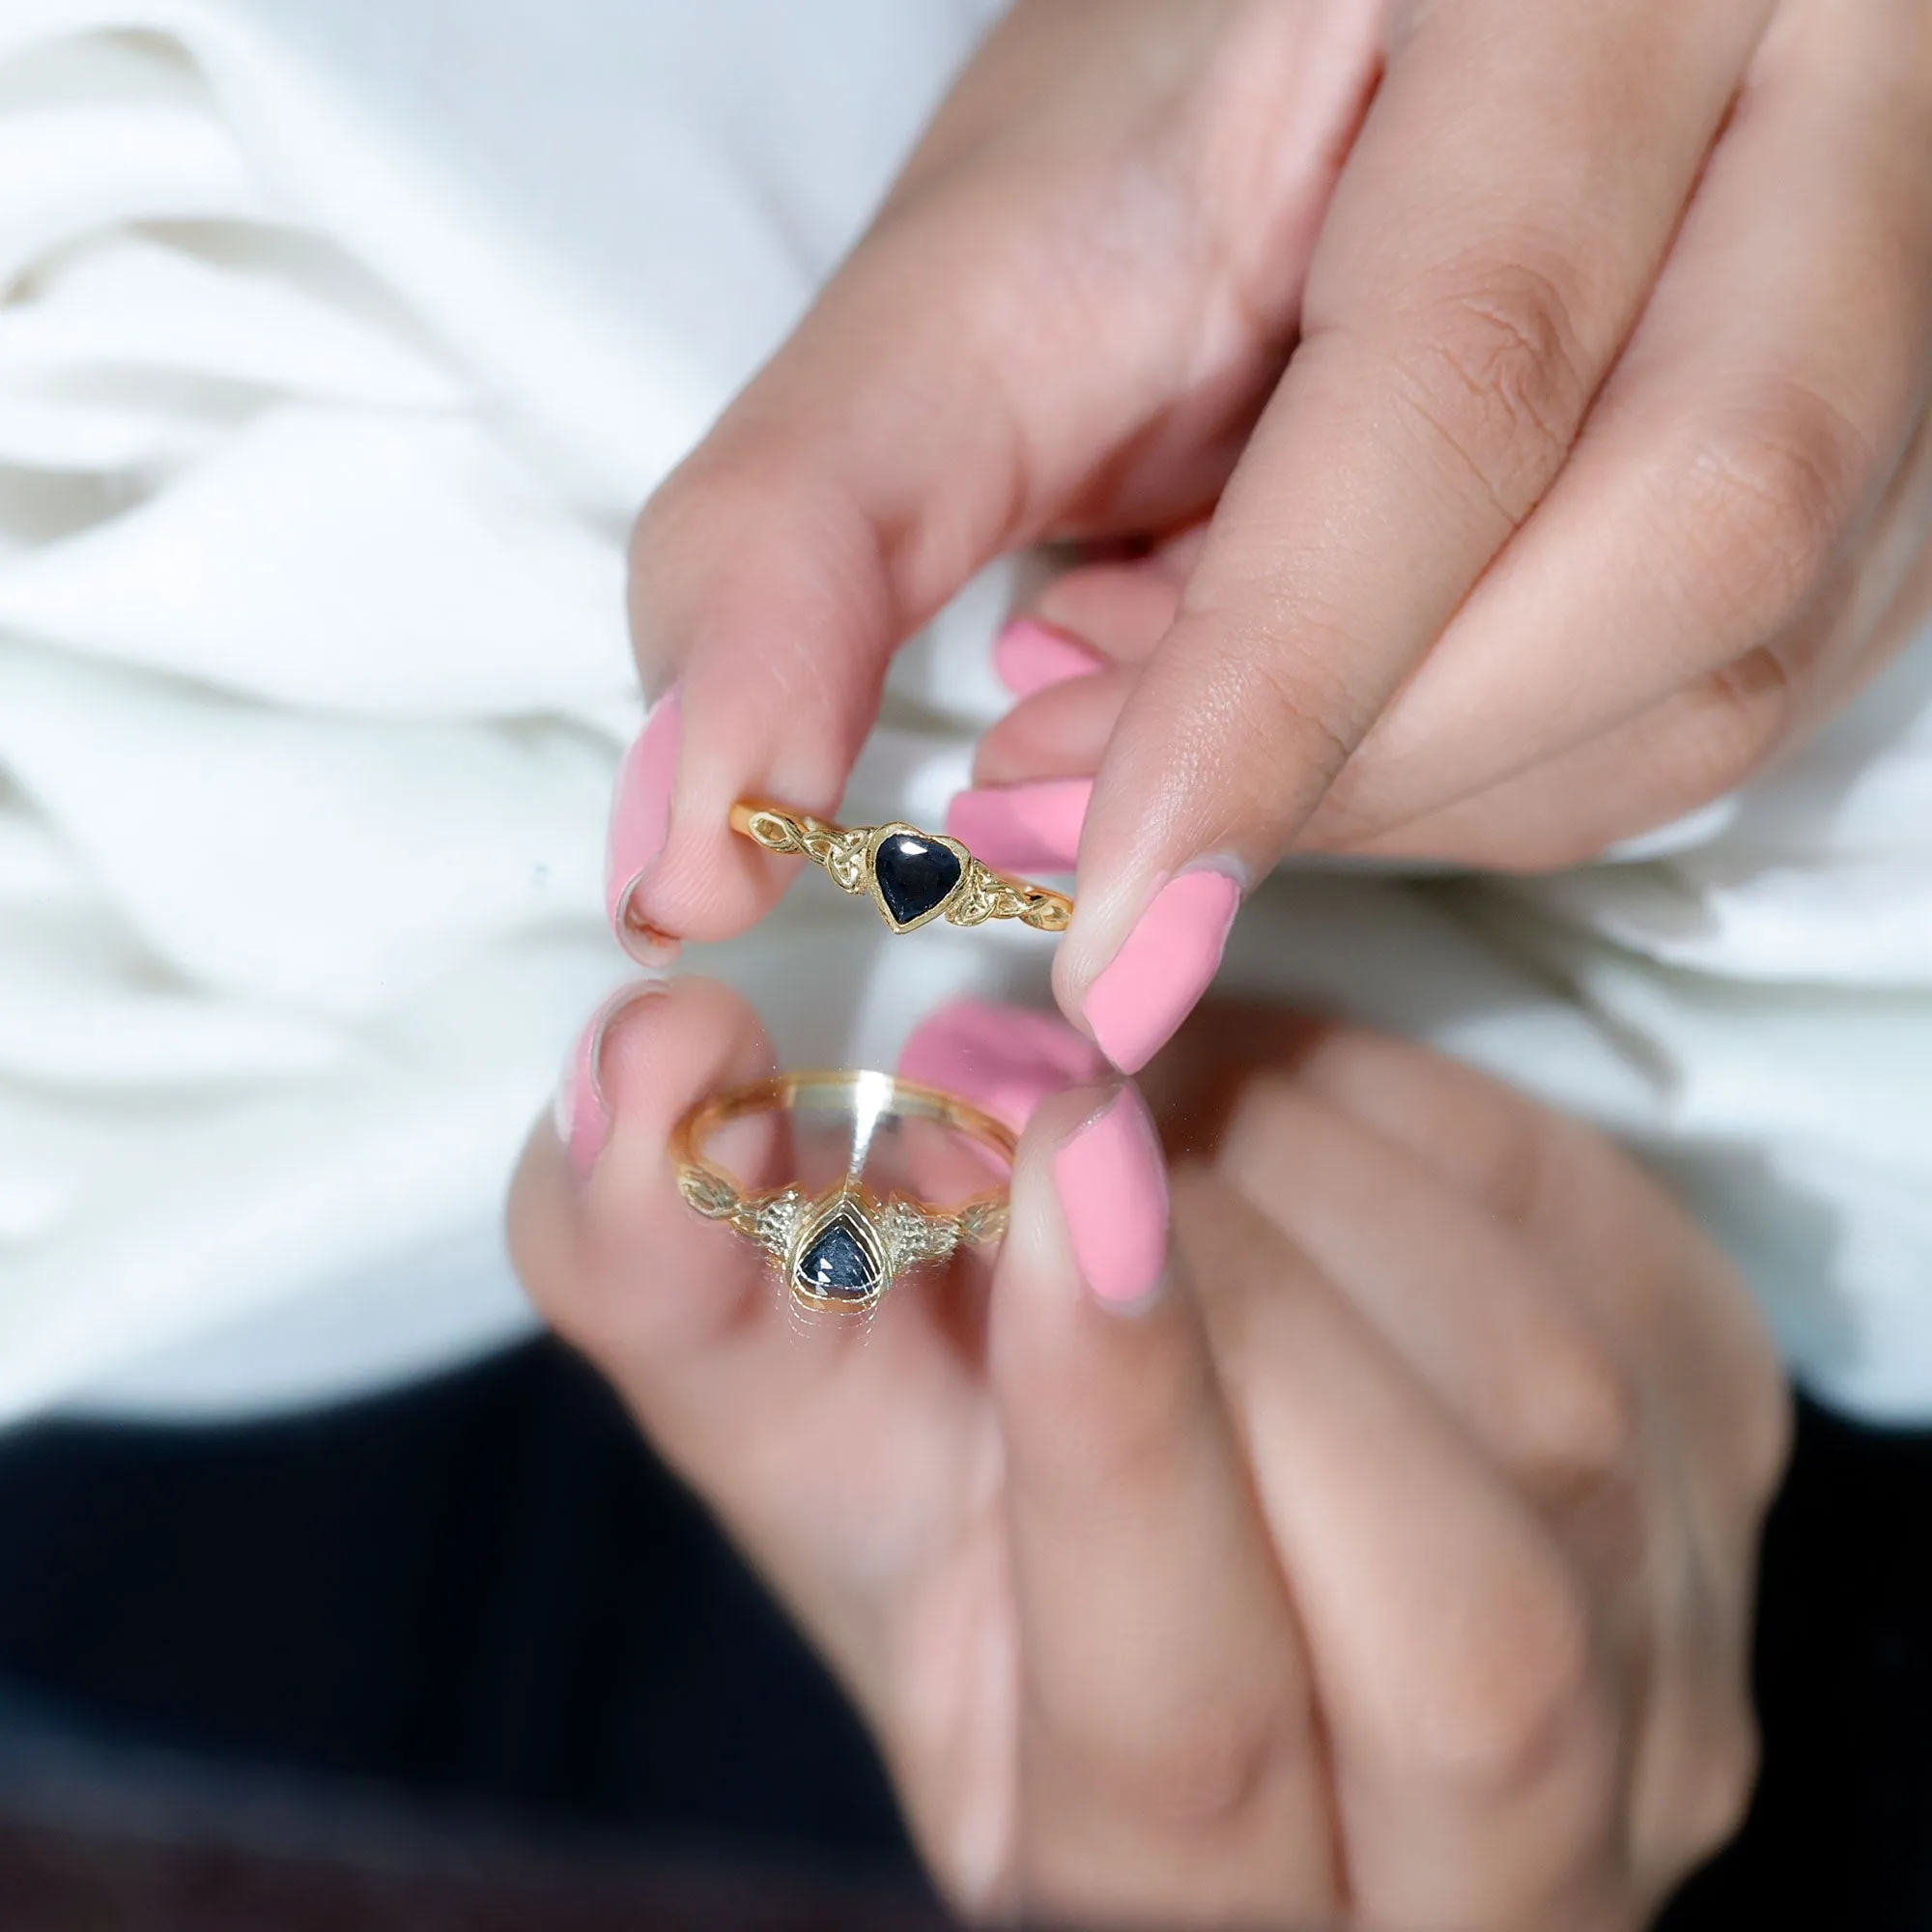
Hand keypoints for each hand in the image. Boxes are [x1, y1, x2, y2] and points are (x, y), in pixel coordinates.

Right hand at [511, 987, 1788, 1927]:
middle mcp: (1484, 1861)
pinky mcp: (1726, 1451)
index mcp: (1190, 1910)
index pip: (1190, 1743)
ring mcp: (1659, 1658)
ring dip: (1332, 1193)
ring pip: (1568, 1425)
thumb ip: (699, 1301)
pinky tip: (1288, 1099)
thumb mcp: (830, 1470)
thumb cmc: (995, 1537)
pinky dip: (1430, 1123)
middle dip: (1242, 1306)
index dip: (1118, 1439)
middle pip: (1448, 1626)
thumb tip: (641, 1065)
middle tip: (1084, 1097)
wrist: (1224, 1505)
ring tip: (1168, 1098)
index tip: (1041, 1146)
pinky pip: (1623, 1262)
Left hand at [609, 0, 1931, 1069]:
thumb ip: (806, 539)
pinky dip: (1489, 773)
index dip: (1282, 692)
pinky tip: (1337, 702)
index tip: (1102, 932)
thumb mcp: (978, 278)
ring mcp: (1905, 287)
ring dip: (1413, 779)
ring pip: (1724, 658)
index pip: (1477, 378)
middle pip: (1677, 538)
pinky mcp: (1897, 449)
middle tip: (1083, 791)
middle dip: (1347, 748)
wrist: (1387, 47)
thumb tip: (684, 861)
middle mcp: (1830, 103)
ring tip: (1181, 716)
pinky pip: (1733, 703)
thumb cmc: (1180, 123)